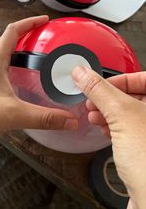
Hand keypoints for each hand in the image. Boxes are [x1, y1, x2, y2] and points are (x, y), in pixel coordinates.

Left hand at [0, 16, 77, 154]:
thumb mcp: (11, 114)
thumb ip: (42, 117)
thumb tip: (71, 120)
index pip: (12, 32)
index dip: (30, 23)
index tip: (46, 20)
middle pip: (13, 44)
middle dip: (31, 39)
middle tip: (50, 43)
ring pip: (11, 61)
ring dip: (26, 58)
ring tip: (46, 62)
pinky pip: (9, 77)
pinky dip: (22, 76)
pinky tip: (32, 87)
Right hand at [71, 67, 145, 208]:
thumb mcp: (121, 114)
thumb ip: (99, 90)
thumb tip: (81, 73)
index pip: (144, 78)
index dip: (121, 79)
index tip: (100, 84)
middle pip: (135, 96)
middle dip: (109, 97)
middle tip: (94, 99)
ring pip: (129, 113)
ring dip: (108, 112)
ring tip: (93, 113)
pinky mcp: (144, 149)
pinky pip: (128, 130)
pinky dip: (113, 126)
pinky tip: (102, 128)